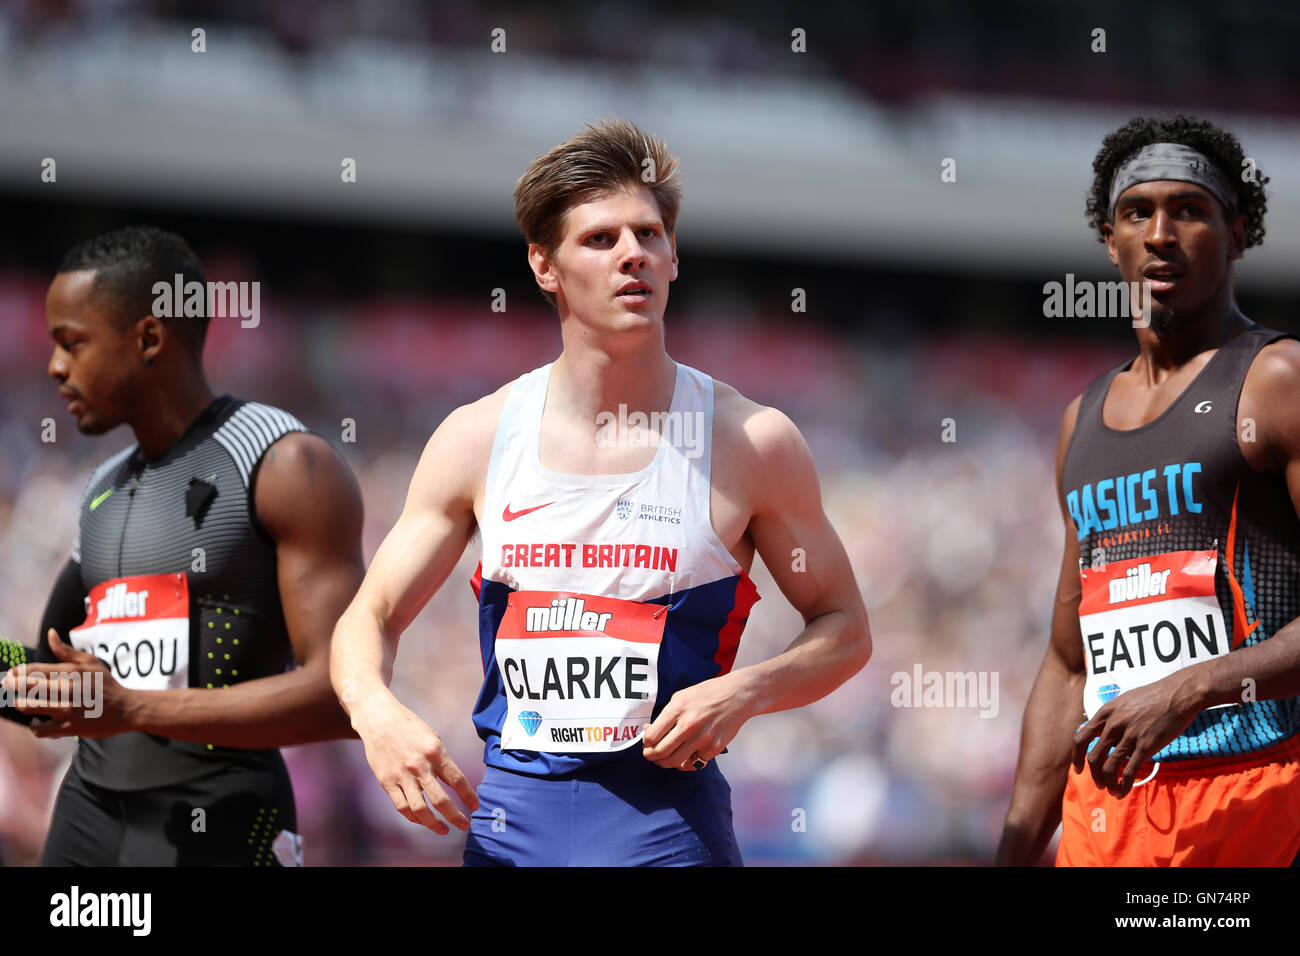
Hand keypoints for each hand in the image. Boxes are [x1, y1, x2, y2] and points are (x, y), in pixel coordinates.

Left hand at [1, 629, 131, 737]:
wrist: (127, 708)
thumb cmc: (106, 684)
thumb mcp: (90, 663)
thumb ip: (66, 650)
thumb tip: (50, 633)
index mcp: (70, 671)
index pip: (31, 670)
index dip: (15, 672)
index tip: (10, 674)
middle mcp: (66, 689)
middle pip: (24, 687)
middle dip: (10, 685)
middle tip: (6, 685)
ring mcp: (67, 709)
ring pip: (27, 706)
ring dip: (20, 704)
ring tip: (22, 702)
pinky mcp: (68, 727)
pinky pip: (40, 729)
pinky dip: (35, 725)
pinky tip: (38, 720)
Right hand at [352, 693, 479, 833]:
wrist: (378, 719)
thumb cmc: (409, 727)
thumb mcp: (432, 737)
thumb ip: (442, 760)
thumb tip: (455, 783)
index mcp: (434, 751)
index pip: (457, 780)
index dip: (468, 796)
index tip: (475, 807)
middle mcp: (419, 765)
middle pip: (440, 800)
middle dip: (455, 816)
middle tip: (465, 825)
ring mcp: (401, 775)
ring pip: (420, 810)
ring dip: (434, 824)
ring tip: (444, 830)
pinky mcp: (386, 782)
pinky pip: (402, 806)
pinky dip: (414, 818)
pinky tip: (423, 821)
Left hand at [642, 672, 754, 770]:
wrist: (738, 695)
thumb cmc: (709, 694)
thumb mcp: (681, 697)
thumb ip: (665, 715)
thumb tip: (648, 731)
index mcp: (678, 709)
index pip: (651, 736)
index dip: (645, 743)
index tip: (647, 743)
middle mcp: (689, 724)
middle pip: (660, 752)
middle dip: (651, 756)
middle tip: (650, 754)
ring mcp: (703, 738)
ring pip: (675, 762)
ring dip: (665, 762)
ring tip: (664, 758)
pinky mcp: (714, 748)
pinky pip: (694, 762)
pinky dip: (688, 761)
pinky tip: (687, 753)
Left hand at [1071, 672, 1201, 796]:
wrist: (1178, 693)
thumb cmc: (1154, 696)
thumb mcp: (1123, 701)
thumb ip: (1111, 716)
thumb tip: (1103, 731)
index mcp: (1105, 713)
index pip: (1080, 738)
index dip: (1077, 756)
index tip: (1078, 768)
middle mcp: (1113, 725)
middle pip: (1093, 757)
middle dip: (1094, 775)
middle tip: (1099, 784)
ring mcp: (1129, 736)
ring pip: (1108, 767)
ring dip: (1107, 783)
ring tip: (1111, 791)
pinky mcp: (1145, 746)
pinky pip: (1128, 772)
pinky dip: (1122, 786)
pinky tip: (1122, 793)